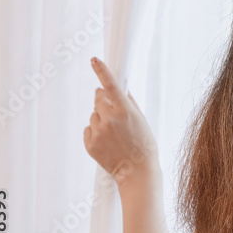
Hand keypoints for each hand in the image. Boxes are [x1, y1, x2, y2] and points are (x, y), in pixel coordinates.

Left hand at [83, 57, 159, 188]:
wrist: (137, 171)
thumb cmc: (144, 145)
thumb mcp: (142, 120)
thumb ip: (129, 102)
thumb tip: (121, 87)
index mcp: (125, 111)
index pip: (110, 86)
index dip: (102, 71)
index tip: (94, 60)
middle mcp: (109, 119)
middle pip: (98, 98)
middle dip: (103, 99)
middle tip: (113, 110)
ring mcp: (98, 131)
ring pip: (93, 114)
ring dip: (101, 118)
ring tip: (115, 133)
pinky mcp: (90, 143)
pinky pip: (89, 129)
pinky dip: (96, 132)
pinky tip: (108, 141)